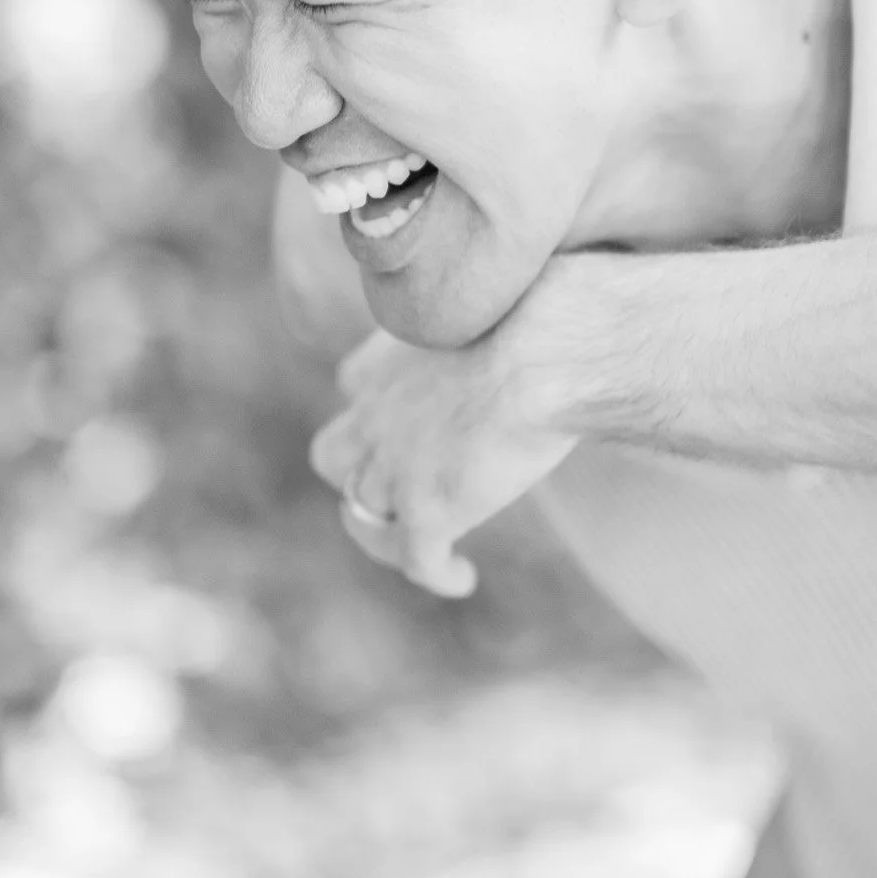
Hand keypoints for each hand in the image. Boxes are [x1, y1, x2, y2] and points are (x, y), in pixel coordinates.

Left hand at [309, 319, 576, 595]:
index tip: (410, 415)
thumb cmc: (537, 310)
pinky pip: (416, 561)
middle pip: (333, 455)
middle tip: (398, 481)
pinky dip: (436, 573)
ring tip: (418, 541)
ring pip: (361, 514)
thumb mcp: (490, 300)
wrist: (543, 352)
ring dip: (383, 531)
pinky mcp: (428, 512)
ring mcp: (395, 469)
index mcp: (384, 360)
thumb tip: (524, 310)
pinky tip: (462, 577)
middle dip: (356, 470)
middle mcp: (375, 416)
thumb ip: (482, 320)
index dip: (376, 405)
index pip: (355, 384)